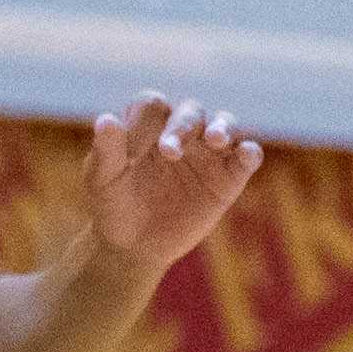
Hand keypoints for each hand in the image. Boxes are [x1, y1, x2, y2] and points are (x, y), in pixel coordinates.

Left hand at [80, 94, 259, 267]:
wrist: (133, 245)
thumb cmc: (113, 204)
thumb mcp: (102, 180)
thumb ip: (107, 150)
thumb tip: (106, 120)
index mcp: (149, 123)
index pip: (152, 106)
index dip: (144, 125)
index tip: (131, 156)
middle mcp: (183, 129)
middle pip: (191, 111)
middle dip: (182, 126)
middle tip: (169, 152)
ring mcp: (209, 151)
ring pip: (225, 124)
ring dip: (223, 127)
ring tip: (215, 139)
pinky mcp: (229, 176)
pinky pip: (248, 155)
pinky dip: (249, 152)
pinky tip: (246, 155)